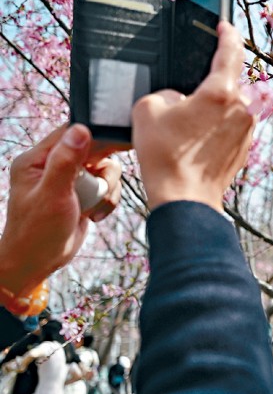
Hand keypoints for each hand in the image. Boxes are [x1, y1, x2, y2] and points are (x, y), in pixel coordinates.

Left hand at [0, 124, 122, 294]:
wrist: (38, 263)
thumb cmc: (36, 232)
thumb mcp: (52, 195)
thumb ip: (66, 161)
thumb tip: (81, 129)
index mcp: (37, 159)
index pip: (70, 133)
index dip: (94, 135)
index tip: (116, 143)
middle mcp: (53, 165)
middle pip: (94, 148)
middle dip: (103, 169)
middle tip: (103, 183)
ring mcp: (70, 179)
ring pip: (105, 169)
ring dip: (107, 188)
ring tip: (95, 206)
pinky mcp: (83, 193)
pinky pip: (107, 186)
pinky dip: (108, 199)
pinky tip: (95, 214)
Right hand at [132, 22, 254, 211]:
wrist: (184, 199)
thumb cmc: (165, 155)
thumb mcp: (148, 109)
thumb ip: (166, 92)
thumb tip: (179, 98)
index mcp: (222, 92)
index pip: (231, 51)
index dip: (227, 34)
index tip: (224, 26)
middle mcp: (243, 108)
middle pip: (228, 82)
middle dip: (208, 84)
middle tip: (185, 94)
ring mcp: (248, 129)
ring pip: (229, 106)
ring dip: (211, 108)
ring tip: (184, 124)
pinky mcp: (245, 147)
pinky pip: (230, 126)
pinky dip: (215, 126)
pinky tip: (193, 140)